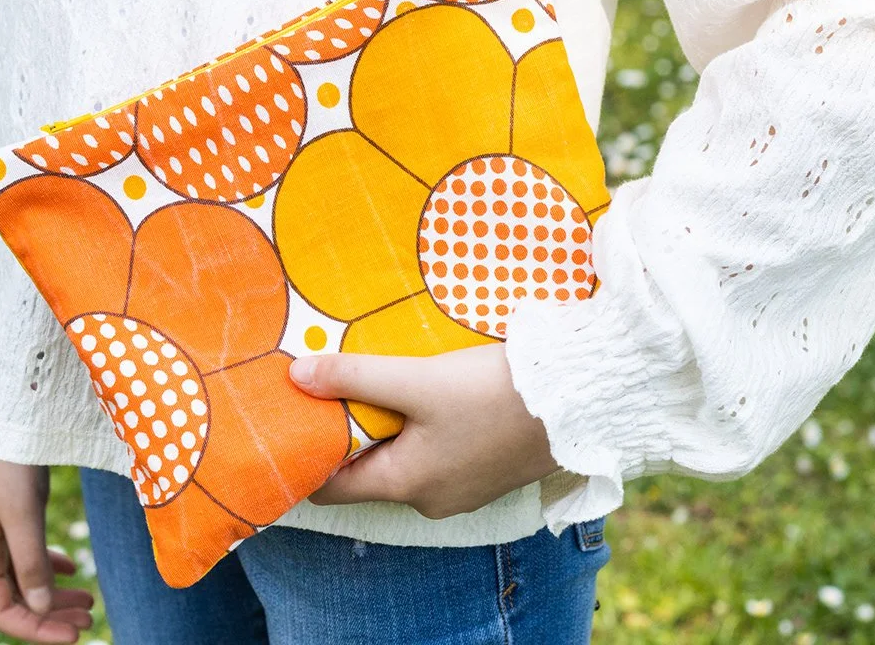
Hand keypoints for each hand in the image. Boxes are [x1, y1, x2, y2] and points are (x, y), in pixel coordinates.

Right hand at [0, 434, 93, 642]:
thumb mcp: (22, 512)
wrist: (0, 411)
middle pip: (13, 599)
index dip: (36, 630)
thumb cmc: (8, 459)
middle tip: (89, 621)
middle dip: (50, 616)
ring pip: (22, 578)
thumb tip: (42, 608)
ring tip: (89, 603)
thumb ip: (31, 561)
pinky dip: (48, 566)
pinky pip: (26, 554)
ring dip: (53, 594)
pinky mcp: (7, 515)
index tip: (76, 637)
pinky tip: (72, 569)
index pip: (0, 611)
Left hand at [289, 344, 557, 518]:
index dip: (309, 452)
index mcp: (407, 485)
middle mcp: (431, 498)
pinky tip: (432, 392)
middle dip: (352, 430)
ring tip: (383, 379)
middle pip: (369, 469)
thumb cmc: (493, 394)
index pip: (332, 487)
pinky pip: (439, 453)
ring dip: (391, 425)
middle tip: (336, 383)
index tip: (296, 414)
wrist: (578, 400)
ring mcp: (463, 488)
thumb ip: (355, 377)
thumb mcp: (417, 381)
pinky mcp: (488, 470)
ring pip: (406, 458)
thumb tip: (296, 376)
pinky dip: (425, 427)